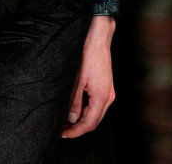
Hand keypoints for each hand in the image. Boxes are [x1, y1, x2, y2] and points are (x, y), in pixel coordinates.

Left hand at [62, 15, 115, 138]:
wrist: (98, 38)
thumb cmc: (88, 55)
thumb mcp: (77, 80)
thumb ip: (74, 101)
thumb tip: (71, 118)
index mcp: (101, 97)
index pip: (89, 123)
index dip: (76, 132)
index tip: (63, 134)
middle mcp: (108, 97)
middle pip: (94, 121)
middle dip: (78, 128)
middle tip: (62, 129)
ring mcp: (109, 92)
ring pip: (96, 114)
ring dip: (82, 120)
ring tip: (66, 120)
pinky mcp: (106, 87)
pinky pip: (97, 105)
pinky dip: (87, 111)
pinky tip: (75, 109)